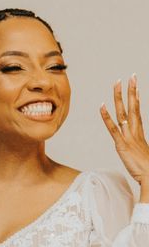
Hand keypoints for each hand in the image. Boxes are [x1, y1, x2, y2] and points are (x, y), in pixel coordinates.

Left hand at [100, 75, 148, 199]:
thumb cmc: (147, 169)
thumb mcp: (142, 155)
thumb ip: (138, 149)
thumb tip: (137, 149)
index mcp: (139, 133)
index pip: (137, 112)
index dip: (136, 99)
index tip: (135, 87)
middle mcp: (135, 131)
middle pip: (133, 107)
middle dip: (131, 91)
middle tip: (130, 77)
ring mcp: (128, 136)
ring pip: (123, 112)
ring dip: (119, 97)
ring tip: (117, 83)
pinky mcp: (121, 144)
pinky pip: (113, 128)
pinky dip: (106, 117)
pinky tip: (102, 106)